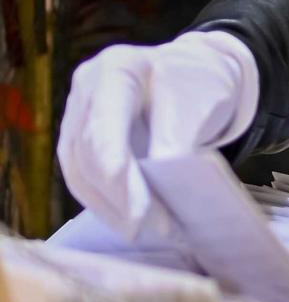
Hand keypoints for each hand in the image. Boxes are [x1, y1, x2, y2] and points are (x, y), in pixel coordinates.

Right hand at [57, 31, 260, 241]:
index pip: (105, 129)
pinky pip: (81, 176)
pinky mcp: (77, 136)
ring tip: (145, 231)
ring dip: (110, 208)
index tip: (140, 215)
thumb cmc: (196, 83)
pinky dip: (105, 202)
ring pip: (78, 171)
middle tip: (155, 228)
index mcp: (116, 69)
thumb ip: (176, 144)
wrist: (190, 72)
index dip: (118, 177)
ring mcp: (76, 112)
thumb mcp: (198, 106)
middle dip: (119, 199)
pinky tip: (129, 221)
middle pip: (88, 154)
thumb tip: (162, 189)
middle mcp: (86, 89)